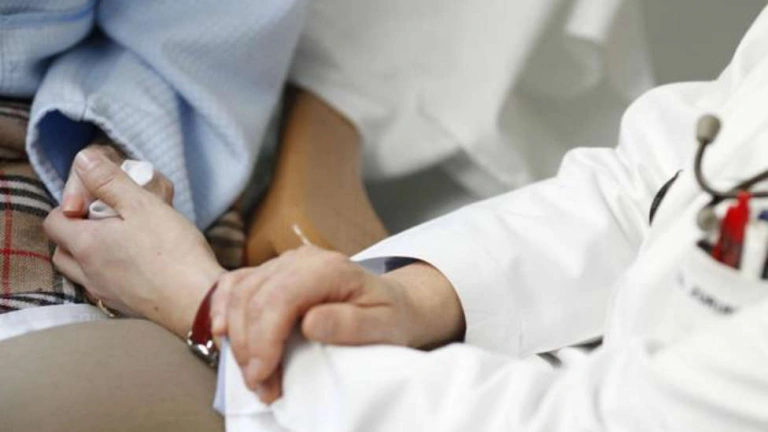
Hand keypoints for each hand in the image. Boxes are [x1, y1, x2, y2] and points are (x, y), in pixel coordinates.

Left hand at [44, 148, 224, 336]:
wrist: (198, 302)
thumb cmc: (173, 252)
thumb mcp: (143, 205)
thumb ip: (110, 181)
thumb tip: (83, 161)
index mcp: (87, 245)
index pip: (54, 221)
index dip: (69, 206)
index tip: (96, 200)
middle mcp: (89, 273)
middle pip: (61, 250)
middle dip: (74, 232)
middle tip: (105, 220)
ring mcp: (106, 294)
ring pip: (79, 273)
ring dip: (88, 257)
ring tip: (118, 243)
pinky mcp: (125, 308)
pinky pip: (103, 289)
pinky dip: (107, 276)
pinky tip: (134, 268)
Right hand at [211, 246, 463, 402]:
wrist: (392, 302)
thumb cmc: (390, 316)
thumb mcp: (383, 326)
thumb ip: (350, 324)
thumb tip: (311, 322)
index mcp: (329, 268)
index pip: (280, 297)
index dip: (264, 338)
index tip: (264, 375)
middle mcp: (302, 259)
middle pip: (255, 298)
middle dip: (249, 348)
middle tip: (261, 386)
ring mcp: (284, 264)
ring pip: (240, 293)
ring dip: (237, 338)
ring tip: (254, 376)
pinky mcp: (272, 273)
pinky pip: (235, 284)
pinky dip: (223, 309)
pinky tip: (222, 334)